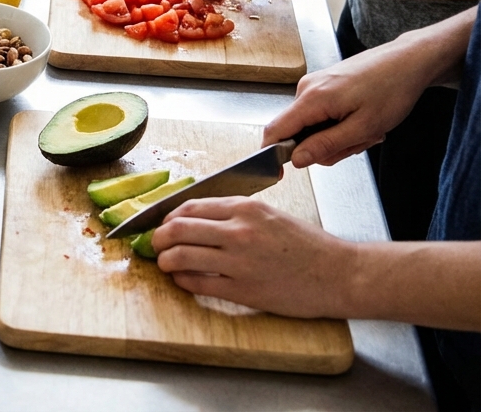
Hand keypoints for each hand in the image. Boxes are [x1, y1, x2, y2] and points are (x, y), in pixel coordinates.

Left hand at [153, 197, 355, 318]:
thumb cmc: (309, 246)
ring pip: (181, 255)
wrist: (340, 274)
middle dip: (158, 237)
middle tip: (155, 244)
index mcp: (246, 208)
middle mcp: (239, 231)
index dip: (167, 216)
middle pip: (177, 228)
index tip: (162, 224)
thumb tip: (196, 217)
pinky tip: (182, 279)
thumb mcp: (271, 215)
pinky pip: (198, 283)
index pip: (188, 206)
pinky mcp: (243, 290)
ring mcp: (239, 262)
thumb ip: (235, 214)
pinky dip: (182, 280)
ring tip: (164, 263)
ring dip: (165, 260)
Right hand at [263, 36, 431, 166]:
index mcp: (312, 99)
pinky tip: (361, 117)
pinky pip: (321, 113)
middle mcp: (306, 89)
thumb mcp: (363, 128)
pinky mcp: (324, 84)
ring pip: (313, 125)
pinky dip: (340, 122)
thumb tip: (296, 159)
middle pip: (297, 132)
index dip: (273, 156)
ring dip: (338, 134)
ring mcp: (314, 85)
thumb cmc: (392, 89)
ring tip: (366, 127)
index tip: (282, 173)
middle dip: (326, 145)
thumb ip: (326, 145)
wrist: (409, 60)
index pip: (274, 131)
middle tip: (358, 142)